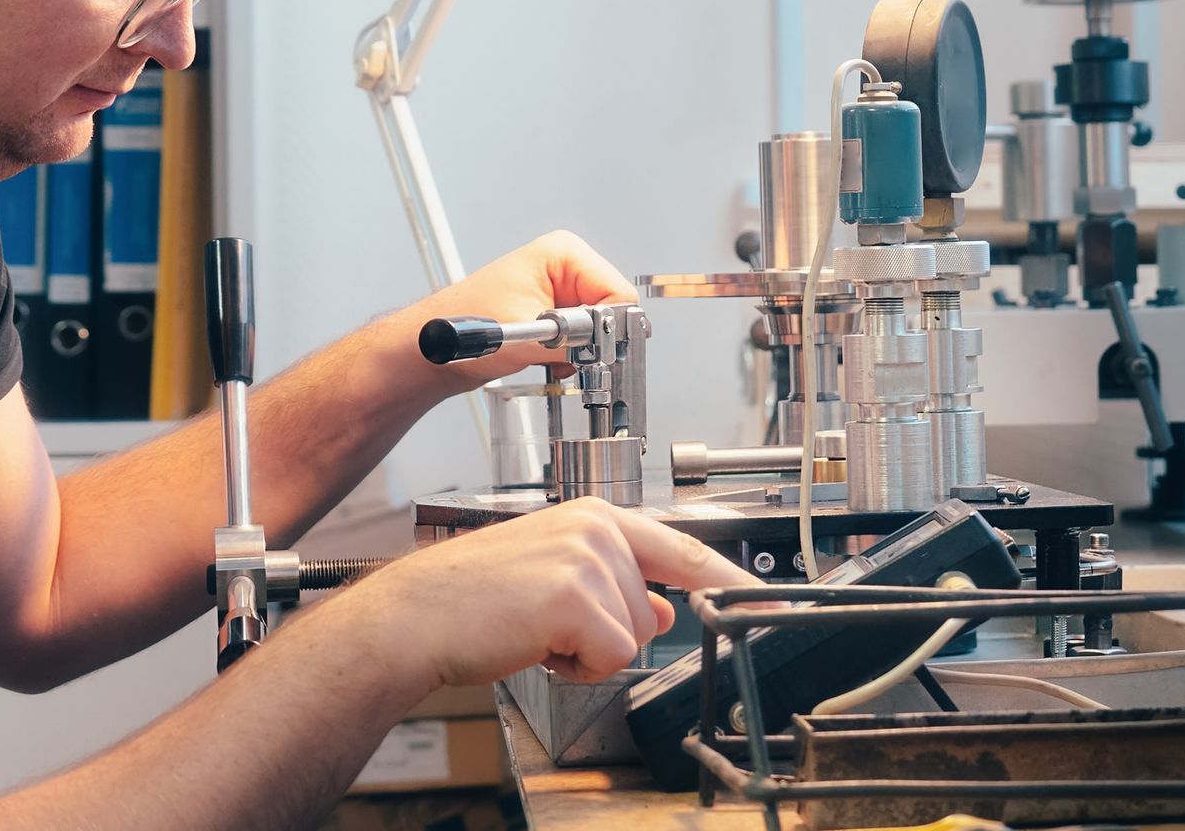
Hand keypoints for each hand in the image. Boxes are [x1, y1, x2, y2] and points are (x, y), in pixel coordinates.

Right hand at [356, 498, 760, 687]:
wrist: (418, 616)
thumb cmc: (474, 598)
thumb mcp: (555, 579)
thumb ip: (616, 586)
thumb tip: (663, 608)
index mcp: (594, 516)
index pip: (682, 548)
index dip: (727, 580)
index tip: (767, 602)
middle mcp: (596, 527)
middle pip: (652, 607)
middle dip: (607, 632)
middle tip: (548, 623)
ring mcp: (587, 557)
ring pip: (634, 634)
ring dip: (589, 650)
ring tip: (535, 630)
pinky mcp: (574, 596)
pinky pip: (613, 656)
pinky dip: (578, 668)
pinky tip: (536, 645)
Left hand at [405, 230, 637, 387]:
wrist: (430, 349)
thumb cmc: (459, 326)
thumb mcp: (528, 336)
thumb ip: (578, 341)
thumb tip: (611, 348)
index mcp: (563, 253)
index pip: (617, 294)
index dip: (608, 329)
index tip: (591, 351)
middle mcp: (566, 266)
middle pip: (612, 311)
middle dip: (595, 341)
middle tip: (567, 358)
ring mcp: (560, 290)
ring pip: (600, 329)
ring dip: (582, 352)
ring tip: (547, 358)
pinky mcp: (554, 313)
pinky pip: (584, 339)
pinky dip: (573, 357)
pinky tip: (547, 361)